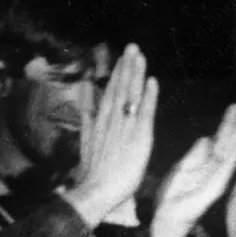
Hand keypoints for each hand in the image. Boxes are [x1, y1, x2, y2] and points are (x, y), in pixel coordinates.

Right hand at [63, 45, 158, 228]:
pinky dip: (148, 96)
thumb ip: (85, 117)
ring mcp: (124, 128)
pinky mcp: (138, 138)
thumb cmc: (93, 173)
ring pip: (130, 95)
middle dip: (126, 66)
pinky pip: (144, 112)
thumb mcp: (85, 140)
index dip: (116, 73)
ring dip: (135, 73)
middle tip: (132, 46)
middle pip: (119, 88)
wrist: (96, 190)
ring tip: (139, 55)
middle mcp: (111, 120)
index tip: (122, 57)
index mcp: (100, 121)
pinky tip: (152, 80)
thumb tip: (83, 97)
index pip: (109, 92)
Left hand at [151, 103, 235, 236]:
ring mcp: (217, 177)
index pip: (219, 139)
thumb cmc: (173, 195)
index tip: (235, 108)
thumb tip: (206, 138)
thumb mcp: (182, 168)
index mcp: (205, 162)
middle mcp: (214, 168)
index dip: (226, 123)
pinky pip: (227, 167)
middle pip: (227, 142)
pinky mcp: (216, 186)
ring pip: (230, 151)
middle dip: (234, 124)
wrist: (168, 217)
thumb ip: (195, 154)